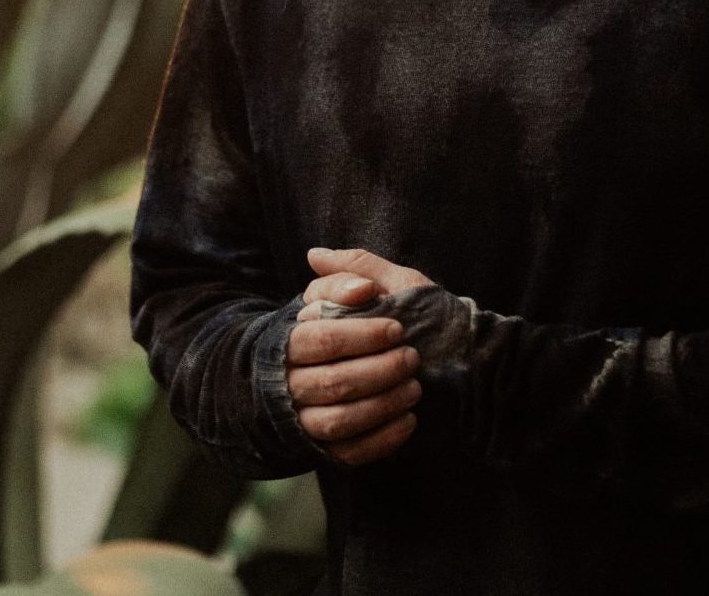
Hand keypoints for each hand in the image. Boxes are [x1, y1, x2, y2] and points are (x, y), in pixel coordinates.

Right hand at [284, 247, 435, 465]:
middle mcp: (294, 381)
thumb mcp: (380, 283)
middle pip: (330, 382)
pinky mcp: (329, 448)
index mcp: (297, 337)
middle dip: (378, 371)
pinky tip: (409, 420)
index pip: (319, 339)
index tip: (397, 329)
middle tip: (411, 358)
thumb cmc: (389, 315)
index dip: (359, 335)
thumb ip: (354, 268)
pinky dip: (381, 439)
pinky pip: (348, 452)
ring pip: (336, 421)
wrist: (414, 361)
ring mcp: (309, 417)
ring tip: (414, 388)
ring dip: (381, 405)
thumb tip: (316, 255)